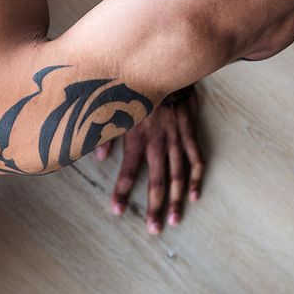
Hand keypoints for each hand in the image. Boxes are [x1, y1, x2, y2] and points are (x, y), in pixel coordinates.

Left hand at [94, 86, 203, 234]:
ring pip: (178, 174)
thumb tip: (97, 157)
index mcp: (137, 137)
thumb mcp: (115, 106)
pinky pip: (195, 157)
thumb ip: (107, 134)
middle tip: (154, 229)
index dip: (122, 192)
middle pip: (157, 180)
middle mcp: (157, 141)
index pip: (128, 172)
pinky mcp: (188, 131)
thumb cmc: (135, 86)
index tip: (118, 211)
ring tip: (174, 219)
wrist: (164, 65)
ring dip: (176, 198)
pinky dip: (196, 177)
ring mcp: (175, 137)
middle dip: (154, 206)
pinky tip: (195, 195)